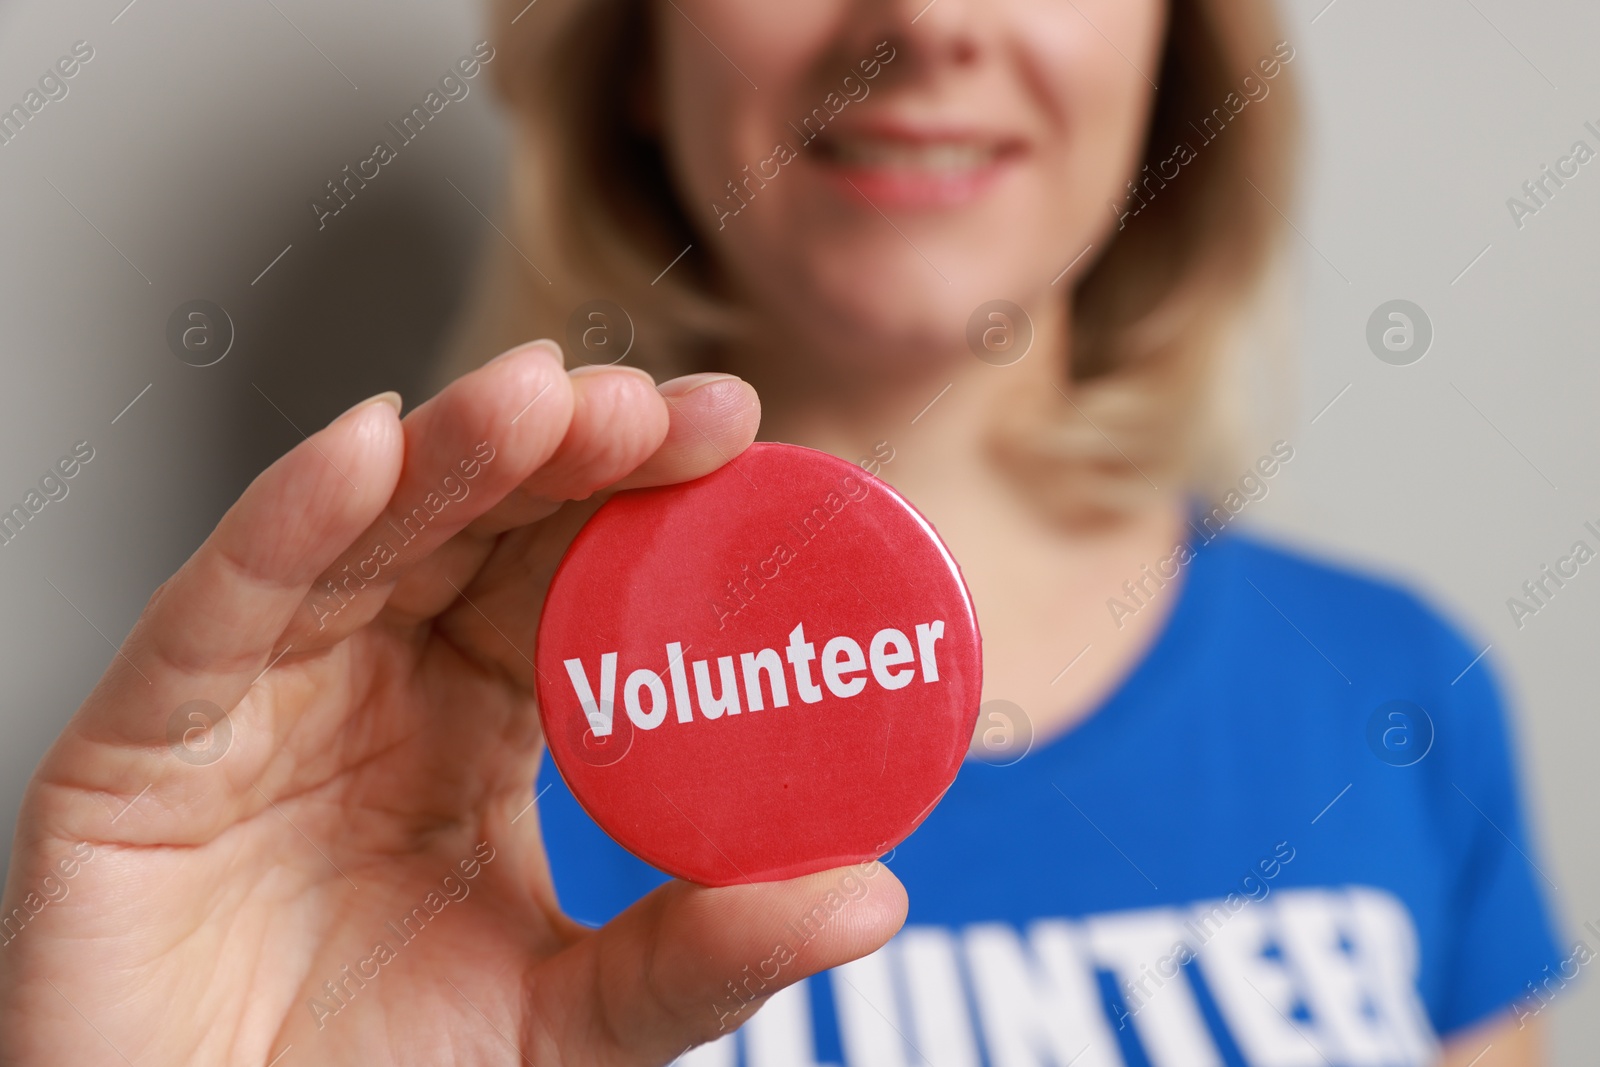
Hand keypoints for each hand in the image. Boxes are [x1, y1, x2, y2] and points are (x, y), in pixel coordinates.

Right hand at [0, 342, 906, 1065]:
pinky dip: (287, 523)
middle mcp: (372, 690)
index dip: (642, 500)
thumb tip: (873, 892)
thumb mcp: (576, 1025)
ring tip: (541, 395)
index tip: (734, 432)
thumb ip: (703, 956)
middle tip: (651, 403)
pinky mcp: (139, 747)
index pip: (567, 580)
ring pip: (355, 540)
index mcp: (478, 728)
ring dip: (449, 454)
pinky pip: (216, 613)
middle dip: (560, 451)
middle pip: (470, 530)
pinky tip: (367, 448)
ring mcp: (257, 706)